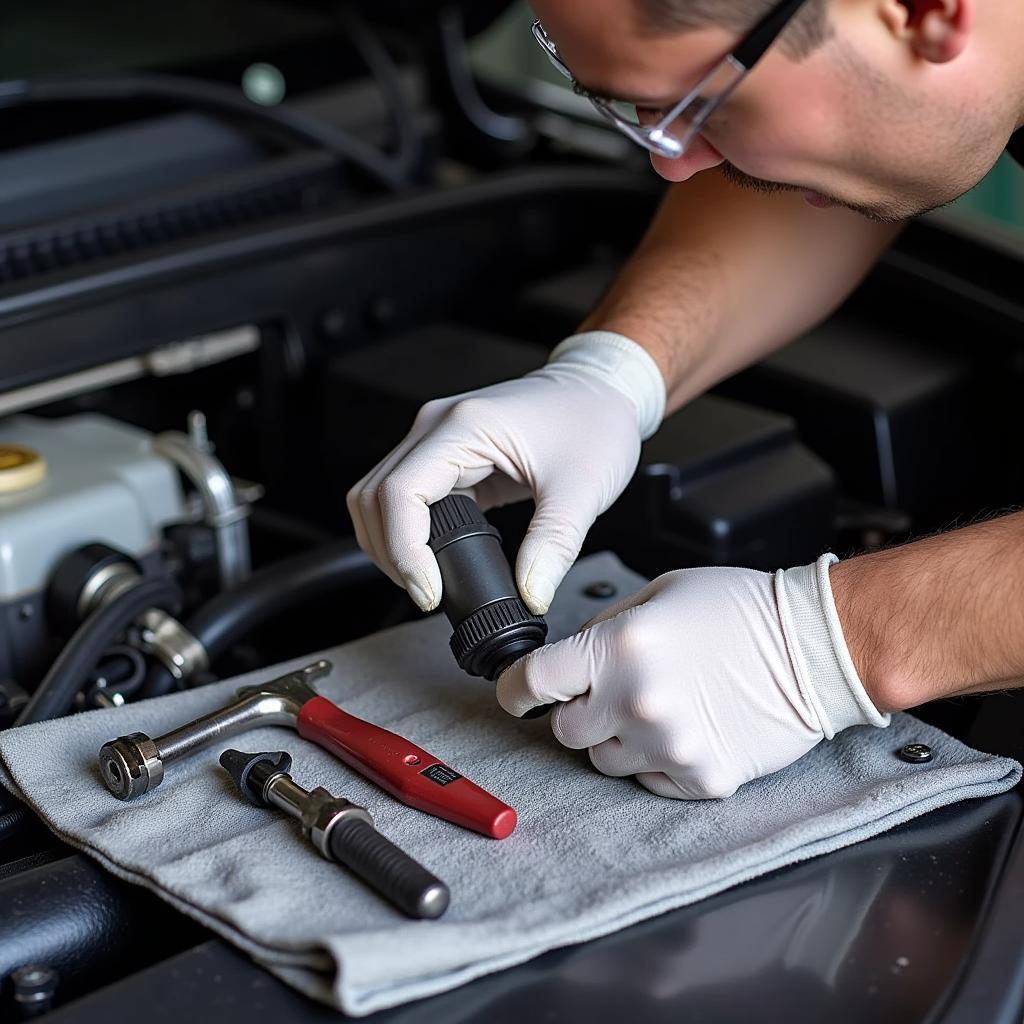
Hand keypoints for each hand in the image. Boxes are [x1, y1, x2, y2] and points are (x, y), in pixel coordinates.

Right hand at [347, 332, 664, 612]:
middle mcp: (437, 427)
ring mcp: (437, 440)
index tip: (429, 591)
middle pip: (374, 497)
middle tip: (427, 593)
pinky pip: (405, 499)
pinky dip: (409, 534)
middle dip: (391, 554)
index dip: (404, 550)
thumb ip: (554, 546)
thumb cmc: (594, 419)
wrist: (602, 389)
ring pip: (379, 498)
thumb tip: (529, 594)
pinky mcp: (447, 457)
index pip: (399, 493)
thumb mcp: (583, 489)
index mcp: (464, 426)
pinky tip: (438, 558)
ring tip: (428, 581)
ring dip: (391, 544)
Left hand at [497, 556, 889, 798]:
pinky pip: (648, 781)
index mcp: (619, 648)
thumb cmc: (739, 611)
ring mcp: (668, 745)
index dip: (517, 689)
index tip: (518, 694)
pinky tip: (691, 726)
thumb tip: (568, 659)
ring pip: (604, 760)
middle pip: (564, 730)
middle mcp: (635, 701)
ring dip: (620, 738)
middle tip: (616, 691)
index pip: (532, 682)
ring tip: (664, 706)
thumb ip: (603, 627)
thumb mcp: (658, 593)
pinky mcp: (700, 778)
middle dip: (580, 711)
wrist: (815, 647)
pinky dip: (659, 761)